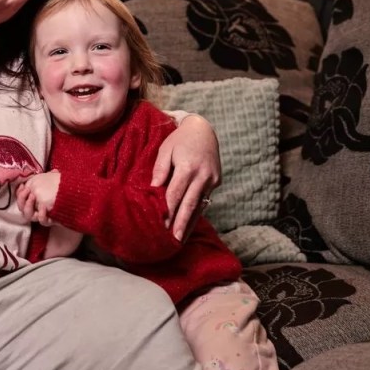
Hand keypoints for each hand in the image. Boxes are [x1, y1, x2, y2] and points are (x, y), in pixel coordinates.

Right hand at [16, 170, 60, 224]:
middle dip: (21, 199)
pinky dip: (41, 215)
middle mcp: (36, 209)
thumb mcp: (53, 181)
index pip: (21, 199)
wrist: (74, 200)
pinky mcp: (49, 221)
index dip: (19, 193)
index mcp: (33, 200)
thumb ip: (48, 177)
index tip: (22, 185)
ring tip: (33, 196)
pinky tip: (44, 207)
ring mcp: (41, 215)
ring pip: (28, 216)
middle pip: (22, 208)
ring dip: (28, 206)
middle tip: (27, 190)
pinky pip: (42, 221)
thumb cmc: (62, 190)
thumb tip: (52, 171)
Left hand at [151, 115, 220, 241]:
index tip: (161, 225)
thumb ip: (160, 170)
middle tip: (174, 240)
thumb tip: (154, 189)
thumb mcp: (165, 150)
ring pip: (200, 205)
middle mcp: (202, 175)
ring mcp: (212, 179)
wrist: (203, 129)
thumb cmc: (179, 140)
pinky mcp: (216, 181)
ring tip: (181, 238)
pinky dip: (197, 212)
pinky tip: (189, 223)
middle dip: (181, 223)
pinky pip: (204, 200)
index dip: (168, 211)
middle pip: (190, 204)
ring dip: (190, 223)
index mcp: (188, 167)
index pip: (176, 194)